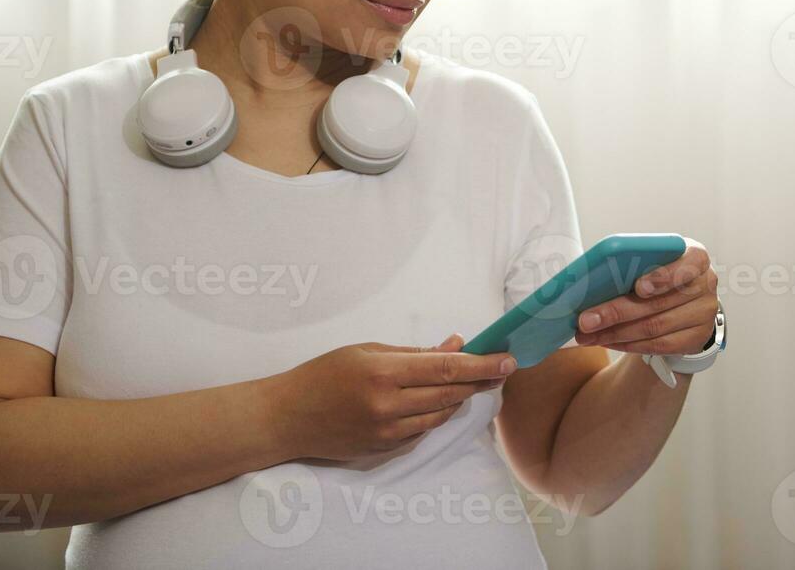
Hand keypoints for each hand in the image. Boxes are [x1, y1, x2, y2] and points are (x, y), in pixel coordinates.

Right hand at [265, 333, 515, 461]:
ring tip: (474, 381)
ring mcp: (387, 432)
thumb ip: (414, 351)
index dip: (482, 364)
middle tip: (502, 369)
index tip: (508, 360)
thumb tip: (456, 344)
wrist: (286, 418)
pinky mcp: (385, 449)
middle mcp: (389, 405)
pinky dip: (436, 414)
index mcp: (384, 373)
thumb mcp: (367, 351)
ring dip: (460, 397)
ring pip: (441, 415)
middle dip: (481, 380)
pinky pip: (423, 431)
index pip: (446, 368)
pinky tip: (440, 400)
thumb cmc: (323, 375)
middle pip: (450, 393)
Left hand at [574, 238, 718, 355]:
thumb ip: (634, 263)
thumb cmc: (662, 272)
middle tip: (586, 320)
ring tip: (587, 335)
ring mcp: (704, 314)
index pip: (687, 264)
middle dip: (617, 312)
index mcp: (695, 257)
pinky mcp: (696, 339)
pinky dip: (628, 345)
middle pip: (658, 303)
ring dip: (616, 333)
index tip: (638, 287)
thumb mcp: (655, 259)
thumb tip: (592, 276)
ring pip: (654, 328)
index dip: (663, 277)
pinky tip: (607, 341)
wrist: (685, 300)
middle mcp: (705, 284)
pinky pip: (658, 346)